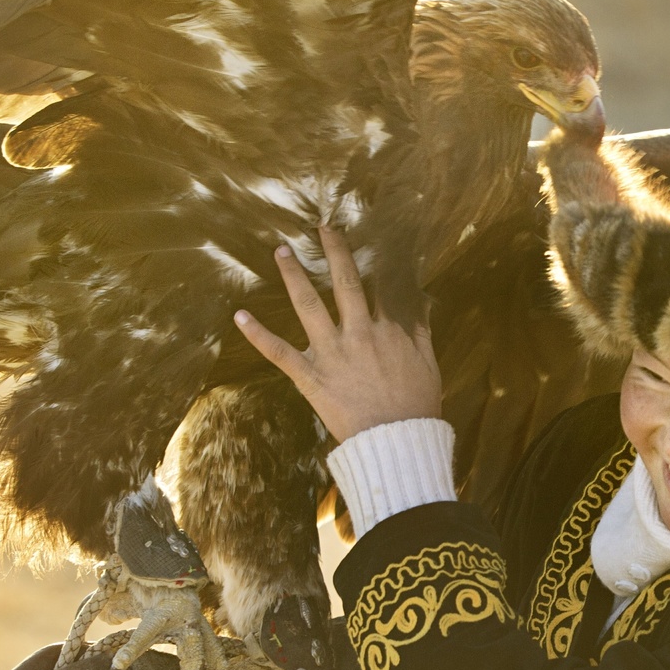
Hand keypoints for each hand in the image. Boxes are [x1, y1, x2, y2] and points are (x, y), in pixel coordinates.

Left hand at [234, 227, 442, 441]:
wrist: (396, 441)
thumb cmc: (416, 407)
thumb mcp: (429, 364)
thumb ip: (422, 331)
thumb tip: (422, 303)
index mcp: (388, 330)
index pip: (379, 287)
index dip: (373, 263)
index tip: (363, 243)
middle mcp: (358, 333)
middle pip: (344, 282)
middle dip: (332, 252)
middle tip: (320, 228)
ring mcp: (332, 352)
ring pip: (308, 305)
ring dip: (293, 276)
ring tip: (280, 252)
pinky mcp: (310, 376)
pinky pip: (279, 352)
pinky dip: (258, 334)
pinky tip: (240, 316)